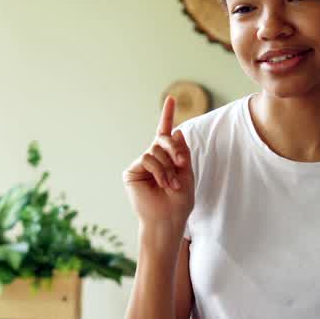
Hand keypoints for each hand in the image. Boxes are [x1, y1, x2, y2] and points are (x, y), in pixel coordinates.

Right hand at [123, 96, 194, 237]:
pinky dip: (158, 170)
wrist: (167, 219)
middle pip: (162, 139)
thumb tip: (176, 132)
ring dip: (167, 166)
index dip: (167, 116)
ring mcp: (141, 165)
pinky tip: (162, 183)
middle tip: (181, 162)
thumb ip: (182, 153)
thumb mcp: (187, 174)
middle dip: (173, 148)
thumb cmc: (179, 202)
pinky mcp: (132, 171)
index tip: (171, 99)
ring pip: (155, 150)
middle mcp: (153, 160)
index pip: (166, 135)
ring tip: (171, 184)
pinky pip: (147, 158)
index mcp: (167, 159)